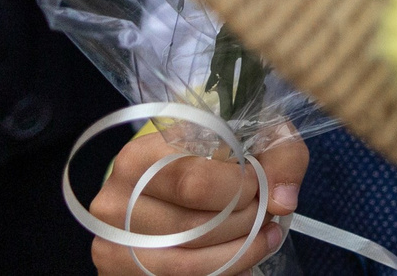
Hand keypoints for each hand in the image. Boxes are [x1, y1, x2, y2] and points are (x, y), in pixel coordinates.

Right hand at [87, 124, 307, 274]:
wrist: (169, 171)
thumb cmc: (214, 151)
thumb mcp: (253, 135)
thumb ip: (279, 157)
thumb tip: (282, 200)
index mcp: (142, 156)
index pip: (195, 183)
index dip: (241, 191)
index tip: (260, 186)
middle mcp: (117, 199)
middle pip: (193, 227)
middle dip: (245, 224)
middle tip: (266, 216)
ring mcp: (114, 241)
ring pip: (186, 264)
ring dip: (238, 254)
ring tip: (264, 239)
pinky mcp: (119, 270)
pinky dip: (220, 273)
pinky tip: (240, 261)